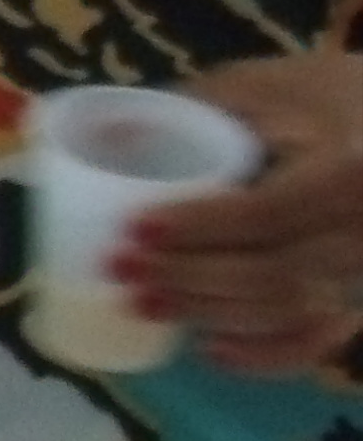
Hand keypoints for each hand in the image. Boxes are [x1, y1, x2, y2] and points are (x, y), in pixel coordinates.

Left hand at [116, 56, 362, 373]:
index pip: (268, 213)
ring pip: (289, 311)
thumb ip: (193, 106)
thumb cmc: (321, 97)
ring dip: (209, 313)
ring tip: (141, 300)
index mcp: (349, 170)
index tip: (133, 229)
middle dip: (188, 278)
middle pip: (274, 271)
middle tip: (119, 267)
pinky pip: (319, 340)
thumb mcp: (262, 86)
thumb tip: (102, 139)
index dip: (198, 230)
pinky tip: (209, 347)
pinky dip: (265, 354)